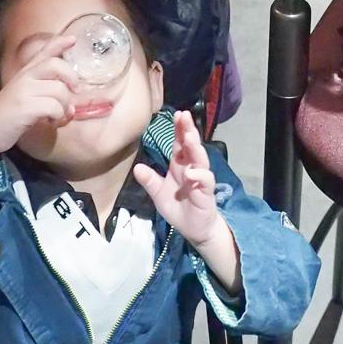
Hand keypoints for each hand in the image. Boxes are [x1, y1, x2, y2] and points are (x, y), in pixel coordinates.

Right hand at [0, 35, 76, 156]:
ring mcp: (24, 91)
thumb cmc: (7, 117)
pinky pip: (54, 107)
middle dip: (71, 77)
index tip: (73, 39)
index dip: (59, 43)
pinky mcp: (25, 106)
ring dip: (65, 106)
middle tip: (75, 90)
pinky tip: (50, 123)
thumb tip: (72, 106)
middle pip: (56, 65)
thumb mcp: (24, 97)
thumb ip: (46, 96)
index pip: (43, 52)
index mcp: (24, 73)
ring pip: (59, 90)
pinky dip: (58, 117)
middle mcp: (24, 77)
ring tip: (58, 116)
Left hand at [132, 111, 228, 251]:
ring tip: (188, 137)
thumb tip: (136, 167)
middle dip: (188, 130)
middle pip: (191, 146)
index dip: (179, 129)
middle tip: (184, 116)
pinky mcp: (206, 192)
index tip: (177, 114)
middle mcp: (191, 168)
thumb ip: (149, 180)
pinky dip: (199, 175)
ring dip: (195, 148)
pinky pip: (205, 180)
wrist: (193, 229)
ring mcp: (200, 179)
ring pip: (200, 159)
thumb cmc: (178, 208)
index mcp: (179, 165)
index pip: (180, 143)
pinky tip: (190, 172)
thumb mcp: (158, 194)